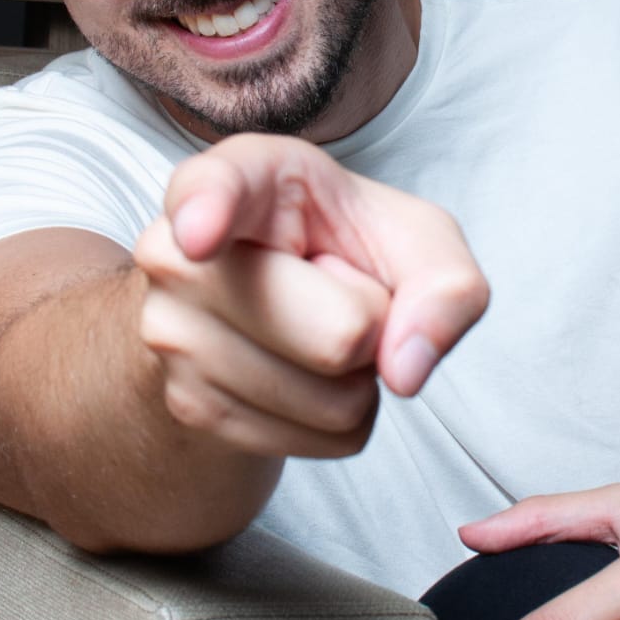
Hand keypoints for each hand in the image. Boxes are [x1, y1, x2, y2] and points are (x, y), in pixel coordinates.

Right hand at [133, 133, 488, 456]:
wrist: (264, 308)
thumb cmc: (338, 249)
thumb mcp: (412, 236)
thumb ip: (446, 281)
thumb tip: (406, 370)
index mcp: (240, 179)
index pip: (212, 188)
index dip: (208, 209)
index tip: (199, 236)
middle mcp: (182, 253)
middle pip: (340, 334)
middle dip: (376, 325)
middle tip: (336, 290)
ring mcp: (173, 335)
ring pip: (336, 402)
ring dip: (357, 377)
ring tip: (313, 326)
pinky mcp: (190, 406)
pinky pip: (324, 440)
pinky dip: (340, 417)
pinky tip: (302, 370)